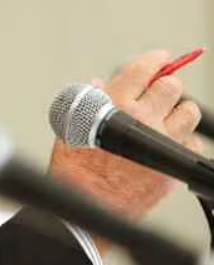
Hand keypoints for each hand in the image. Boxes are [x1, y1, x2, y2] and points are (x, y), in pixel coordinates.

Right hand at [49, 50, 201, 223]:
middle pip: (173, 86)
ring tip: (164, 121)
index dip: (156, 59)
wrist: (87, 205)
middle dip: (166, 87)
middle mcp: (143, 118)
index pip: (145, 69)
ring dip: (179, 113)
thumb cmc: (74, 169)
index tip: (161, 59)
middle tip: (158, 95)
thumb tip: (98, 84)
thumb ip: (89, 101)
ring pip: (189, 112)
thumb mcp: (71, 126)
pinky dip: (183, 141)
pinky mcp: (173, 164)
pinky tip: (166, 146)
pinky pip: (193, 143)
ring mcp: (162, 141)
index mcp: (115, 104)